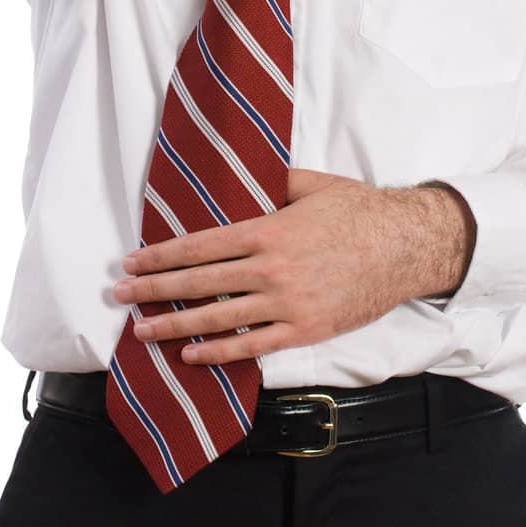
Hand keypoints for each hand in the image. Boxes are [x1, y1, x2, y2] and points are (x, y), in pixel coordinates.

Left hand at [111, 167, 429, 366]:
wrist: (404, 247)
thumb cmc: (358, 211)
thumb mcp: (310, 184)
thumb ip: (270, 181)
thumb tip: (240, 172)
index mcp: (267, 230)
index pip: (200, 245)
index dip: (161, 256)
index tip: (132, 262)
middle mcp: (270, 269)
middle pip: (199, 283)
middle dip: (154, 290)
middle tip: (121, 296)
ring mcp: (286, 304)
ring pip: (218, 318)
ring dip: (174, 325)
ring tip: (142, 330)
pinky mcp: (304, 330)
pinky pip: (252, 346)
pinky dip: (218, 352)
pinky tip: (191, 355)